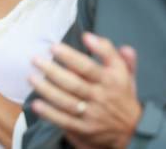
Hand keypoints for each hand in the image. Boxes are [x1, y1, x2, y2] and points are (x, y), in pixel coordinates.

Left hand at [29, 33, 141, 148]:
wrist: (134, 129)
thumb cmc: (123, 95)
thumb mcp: (125, 73)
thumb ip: (111, 53)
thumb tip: (91, 36)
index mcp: (111, 81)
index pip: (88, 67)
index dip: (71, 57)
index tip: (54, 47)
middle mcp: (101, 97)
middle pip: (74, 84)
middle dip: (53, 71)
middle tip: (35, 59)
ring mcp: (92, 114)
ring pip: (66, 101)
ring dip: (47, 90)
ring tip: (31, 78)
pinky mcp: (85, 129)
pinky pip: (65, 121)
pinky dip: (50, 113)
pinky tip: (36, 104)